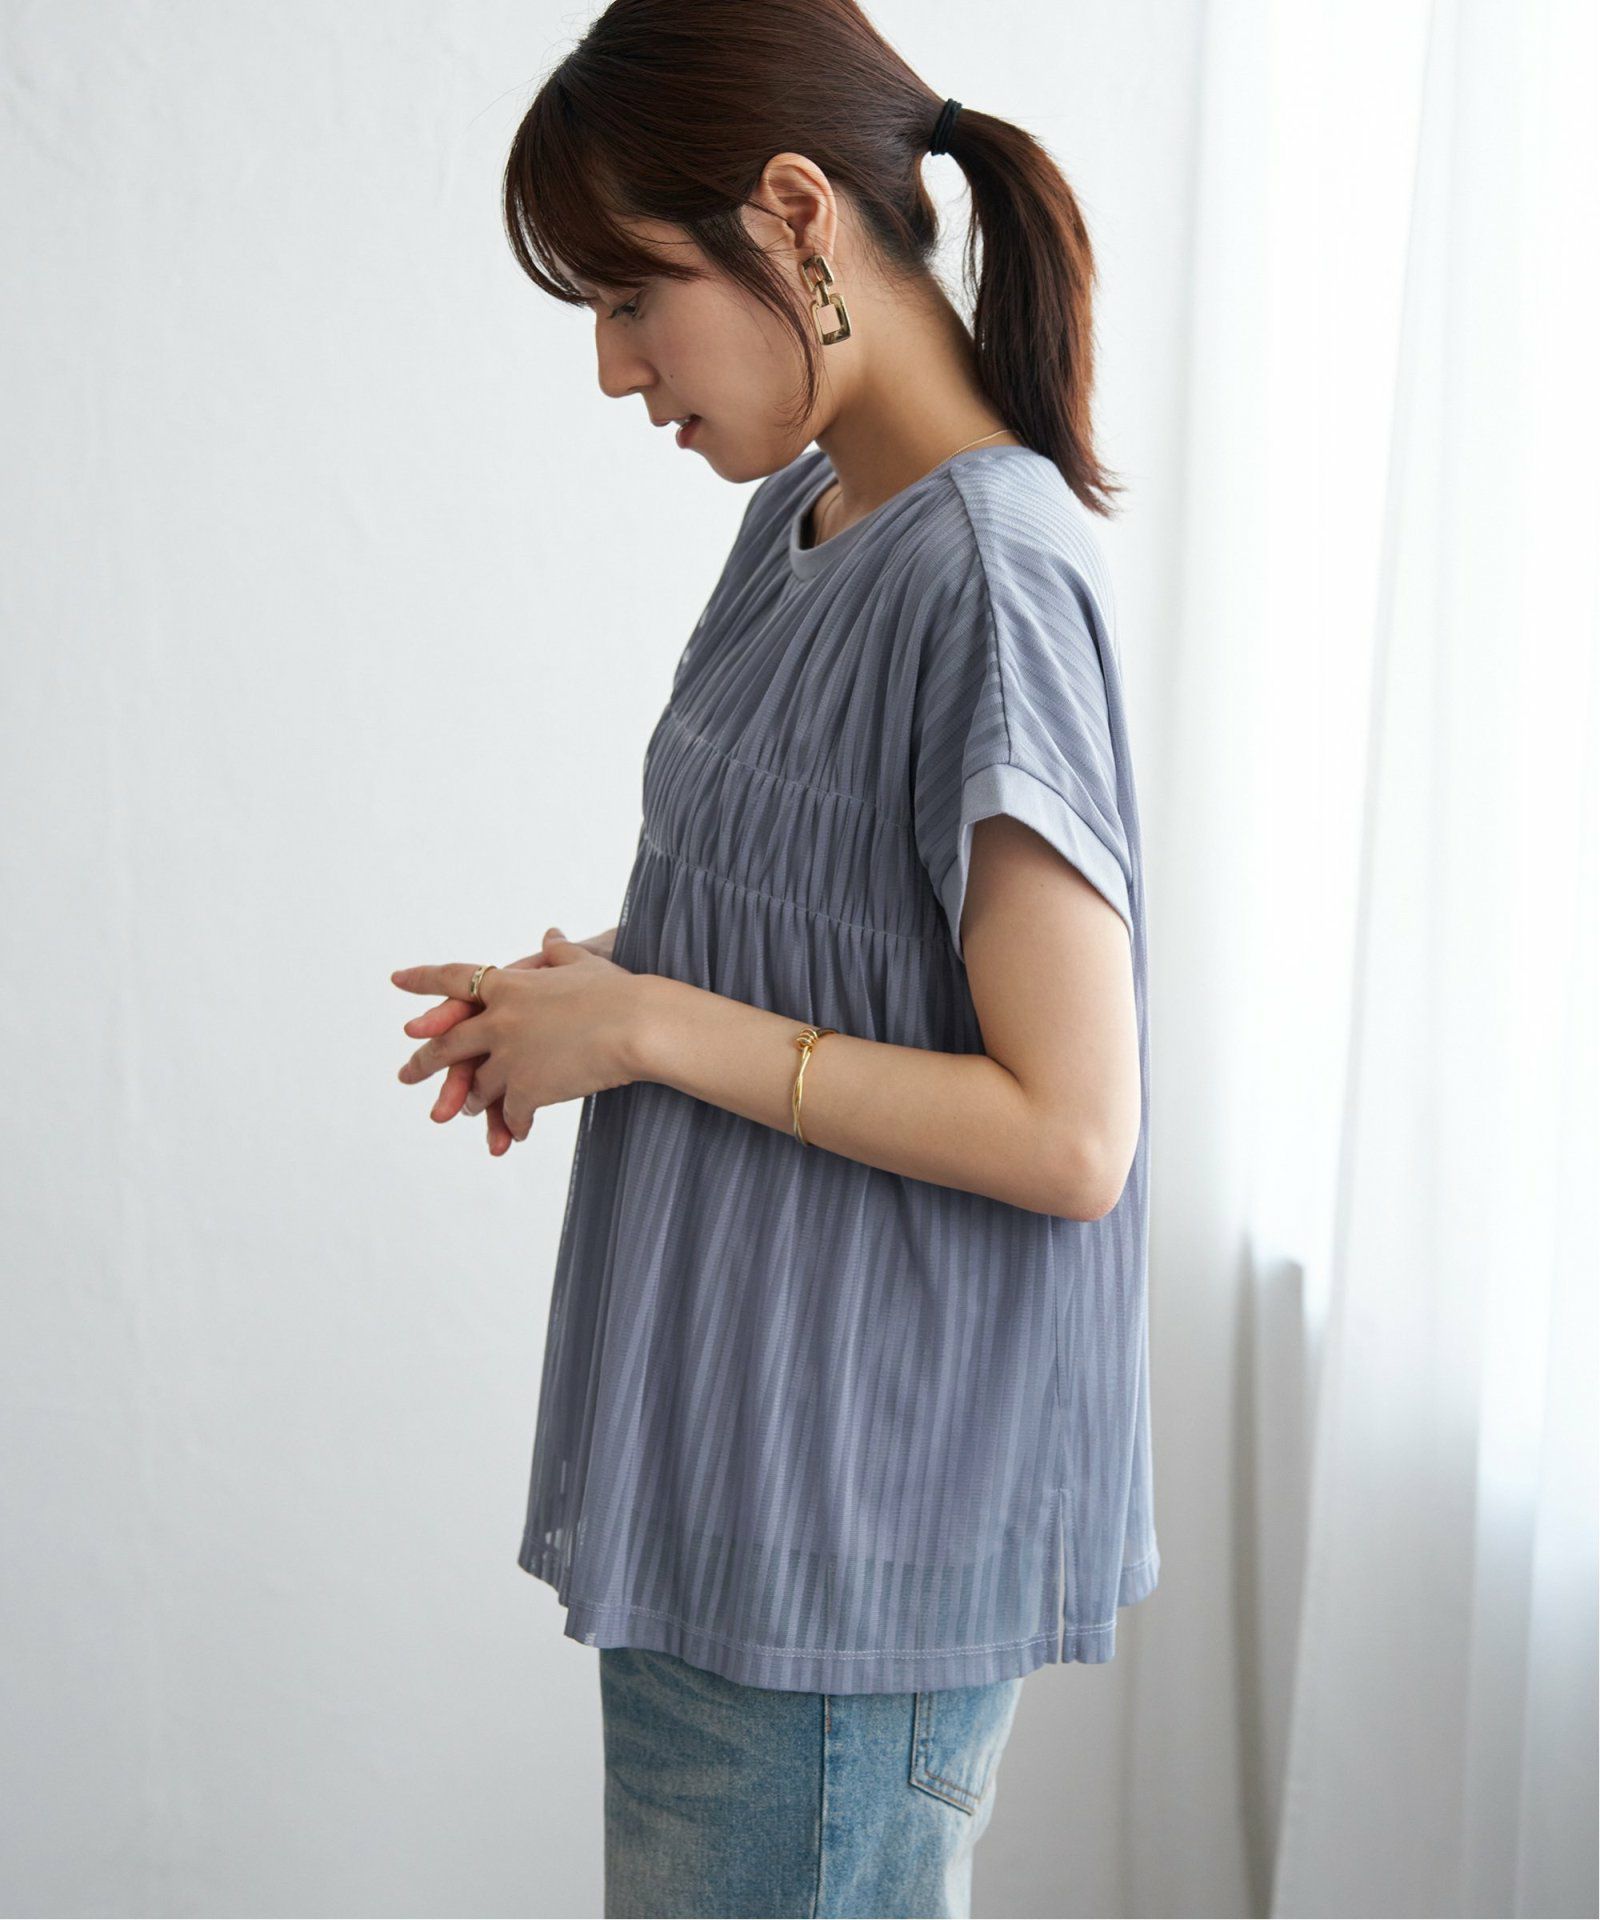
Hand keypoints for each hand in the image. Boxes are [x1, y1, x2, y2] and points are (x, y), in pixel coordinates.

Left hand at [392, 926, 640, 1148]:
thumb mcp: (584, 962)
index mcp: (508, 986)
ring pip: (477, 1087)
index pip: (454, 979)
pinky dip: (512, 1124)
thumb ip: (559, 951)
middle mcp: (498, 1022)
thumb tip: (551, 934)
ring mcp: (510, 1059)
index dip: (423, 980)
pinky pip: (510, 1113)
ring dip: (472, 1100)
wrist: (638, 1027)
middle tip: (405, 1076)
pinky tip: (517, 1133)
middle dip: (423, 1064)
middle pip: (446, 1046)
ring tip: (471, 1111)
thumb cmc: (619, 991)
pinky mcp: (528, 1090)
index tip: (396, 981)